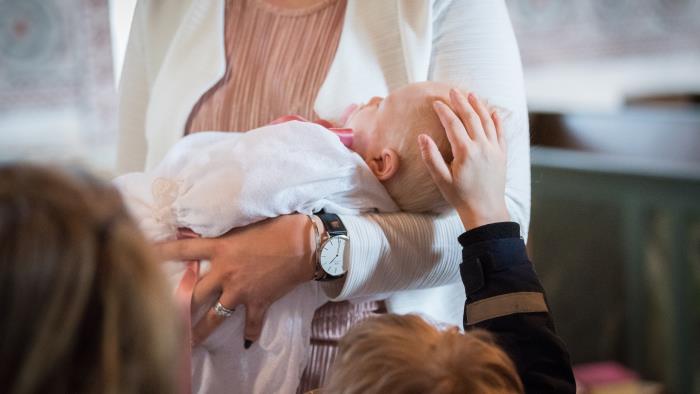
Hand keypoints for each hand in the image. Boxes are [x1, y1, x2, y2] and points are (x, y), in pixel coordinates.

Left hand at [155, 214, 315, 346]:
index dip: (162, 252)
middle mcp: (225, 272)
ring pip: (214, 317)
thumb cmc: (279, 227)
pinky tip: (247, 343)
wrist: (305, 245)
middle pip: (193, 295)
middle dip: (177, 308)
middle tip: (162, 317)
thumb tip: (213, 232)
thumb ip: (227, 234)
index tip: (144, 253)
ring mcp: (240, 291)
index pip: (183, 249)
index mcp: (220, 248)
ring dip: (200, 333)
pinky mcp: (258, 303)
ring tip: (189, 345)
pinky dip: (250, 334)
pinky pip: (252, 324)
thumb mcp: (246, 225)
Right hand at [419, 89, 509, 229]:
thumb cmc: (460, 197)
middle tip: (453, 91)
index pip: (453, 124)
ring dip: (479, 106)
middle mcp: (482, 147)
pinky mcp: (502, 155)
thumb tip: (422, 136)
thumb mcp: (441, 180)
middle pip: (471, 117)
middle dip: (461, 102)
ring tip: (471, 95)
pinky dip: (497, 120)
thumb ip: (431, 157)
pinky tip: (493, 112)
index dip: (444, 111)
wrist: (485, 211)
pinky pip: (501, 132)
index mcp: (465, 152)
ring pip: (487, 121)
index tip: (436, 103)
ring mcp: (494, 150)